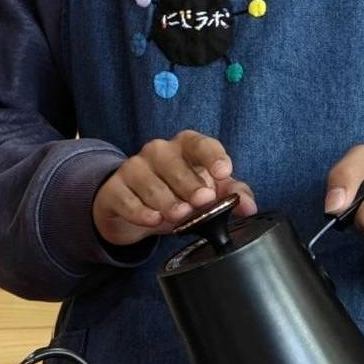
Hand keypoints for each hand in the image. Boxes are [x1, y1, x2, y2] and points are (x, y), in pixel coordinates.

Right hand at [93, 128, 256, 246]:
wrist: (131, 206)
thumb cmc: (176, 193)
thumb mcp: (206, 192)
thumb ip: (232, 195)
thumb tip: (249, 207)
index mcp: (184, 147)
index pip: (199, 143)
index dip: (212, 156)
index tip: (223, 171)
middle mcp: (158, 152)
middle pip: (173, 163)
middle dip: (189, 183)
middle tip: (203, 200)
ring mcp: (134, 168)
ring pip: (150, 183)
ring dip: (167, 201)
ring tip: (179, 216)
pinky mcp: (114, 189)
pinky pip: (126, 199)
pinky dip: (140, 211)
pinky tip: (152, 220)